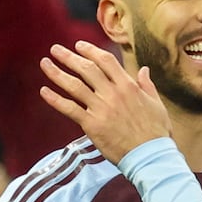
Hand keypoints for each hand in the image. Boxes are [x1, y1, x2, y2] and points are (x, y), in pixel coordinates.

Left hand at [39, 41, 171, 164]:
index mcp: (128, 86)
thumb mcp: (156, 104)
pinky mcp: (92, 125)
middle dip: (68, 57)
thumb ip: (147, 85)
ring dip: (57, 73)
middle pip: (86, 69)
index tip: (79, 45)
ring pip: (74, 85)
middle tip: (55, 49)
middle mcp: (112, 93)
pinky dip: (55, 99)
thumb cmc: (156, 132)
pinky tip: (44, 91)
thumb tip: (144, 70)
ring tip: (45, 64)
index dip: (90, 50)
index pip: (105, 61)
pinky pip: (69, 109)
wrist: (149, 155)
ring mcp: (101, 108)